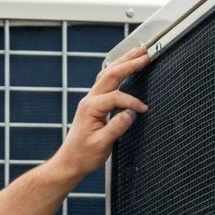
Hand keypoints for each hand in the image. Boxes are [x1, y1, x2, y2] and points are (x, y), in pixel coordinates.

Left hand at [51, 46, 149, 179]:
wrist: (69, 163)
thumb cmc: (82, 156)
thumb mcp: (101, 144)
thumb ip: (117, 127)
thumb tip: (131, 113)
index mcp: (90, 108)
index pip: (116, 97)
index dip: (131, 102)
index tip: (143, 109)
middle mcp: (89, 100)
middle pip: (111, 74)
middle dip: (129, 62)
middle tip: (146, 53)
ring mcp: (90, 101)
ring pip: (108, 74)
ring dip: (123, 61)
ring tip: (138, 51)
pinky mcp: (93, 105)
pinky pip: (106, 82)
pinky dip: (117, 71)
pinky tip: (124, 66)